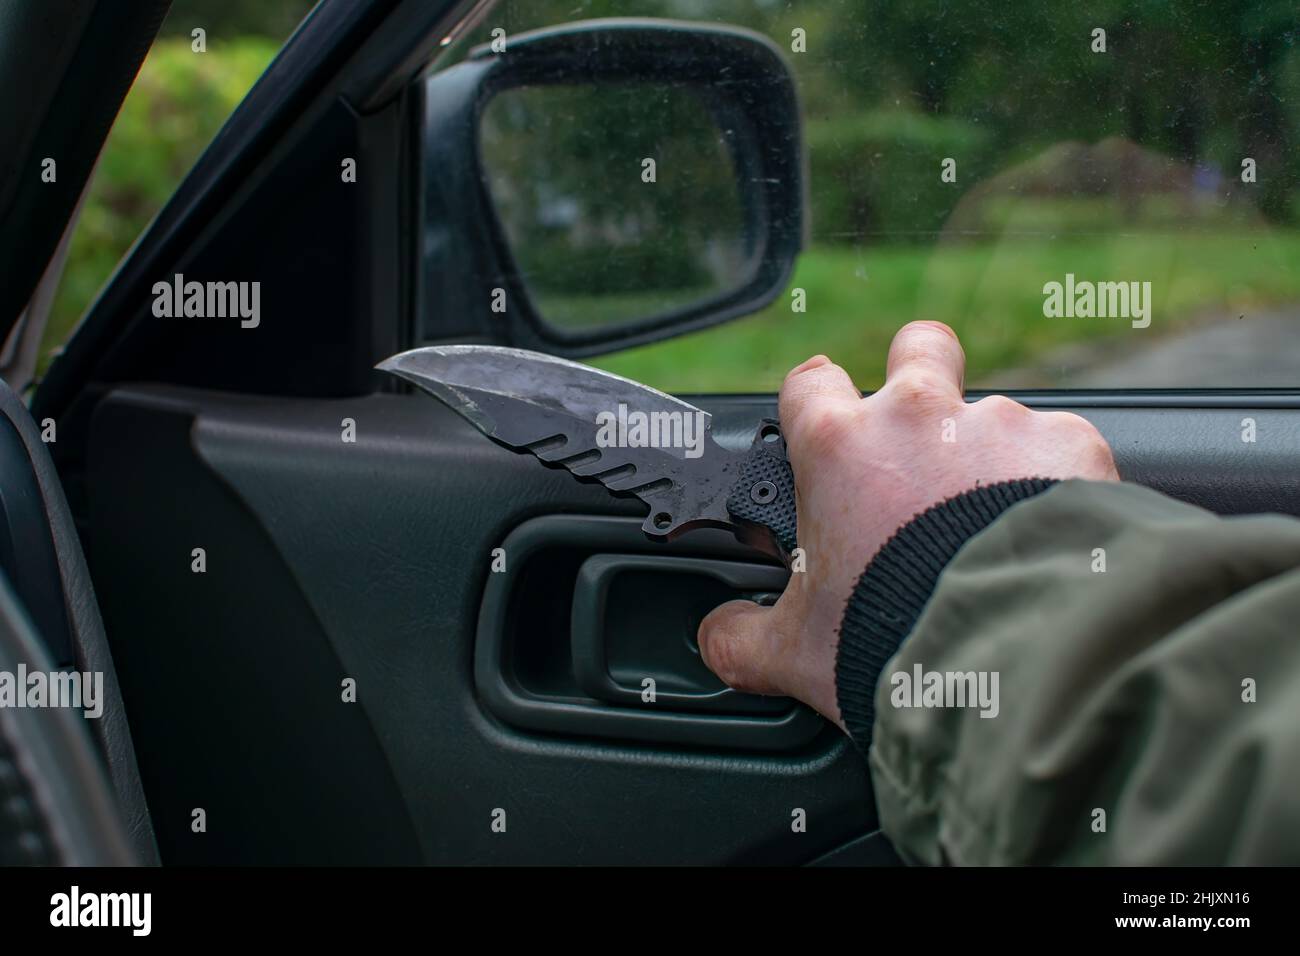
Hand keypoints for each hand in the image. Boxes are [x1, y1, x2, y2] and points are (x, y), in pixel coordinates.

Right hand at [697, 321, 1119, 726]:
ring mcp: (1000, 424)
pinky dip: (1057, 488)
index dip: (814, 405)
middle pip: (917, 345)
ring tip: (996, 528)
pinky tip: (1050, 541)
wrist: (1014, 657)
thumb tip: (717, 635)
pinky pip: (1062, 452)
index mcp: (840, 447)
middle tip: (919, 442)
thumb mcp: (793, 652)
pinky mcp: (1071, 448)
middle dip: (919, 374)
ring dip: (991, 455)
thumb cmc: (897, 641)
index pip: (809, 382)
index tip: (823, 436)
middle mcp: (918, 416)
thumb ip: (742, 634)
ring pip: (996, 413)